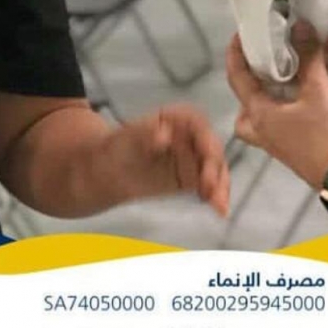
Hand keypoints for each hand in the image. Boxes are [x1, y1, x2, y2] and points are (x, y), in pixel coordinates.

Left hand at [105, 104, 229, 216]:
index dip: (206, 138)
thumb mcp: (128, 137)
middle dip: (215, 167)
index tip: (208, 155)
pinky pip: (210, 185)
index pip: (198, 123)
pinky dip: (217, 196)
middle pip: (211, 147)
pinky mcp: (193, 177)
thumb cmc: (117, 146)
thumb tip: (164, 135)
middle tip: (210, 187)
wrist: (107, 170)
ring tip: (219, 206)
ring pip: (215, 168)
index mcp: (176, 117)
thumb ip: (146, 133)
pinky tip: (219, 210)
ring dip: (221, 185)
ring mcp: (193, 157)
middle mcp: (190, 135)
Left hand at [226, 23, 327, 189]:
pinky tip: (304, 102)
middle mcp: (263, 132)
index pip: (237, 77)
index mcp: (259, 114)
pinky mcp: (294, 154)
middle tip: (261, 70)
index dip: (235, 52)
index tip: (240, 34)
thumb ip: (309, 57)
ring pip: (260, 121)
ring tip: (285, 84)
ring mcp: (277, 147)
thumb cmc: (327, 133)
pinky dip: (284, 112)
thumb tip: (299, 26)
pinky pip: (279, 129)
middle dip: (247, 89)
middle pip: (242, 109)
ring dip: (267, 102)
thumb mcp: (319, 90)